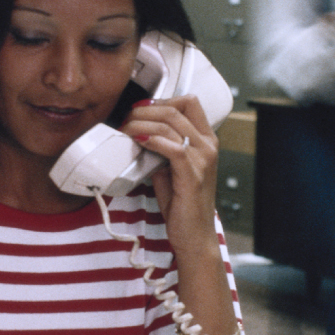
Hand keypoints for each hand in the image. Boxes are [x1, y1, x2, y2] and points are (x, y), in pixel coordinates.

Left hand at [119, 94, 218, 248]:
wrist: (194, 235)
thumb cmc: (182, 204)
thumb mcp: (172, 168)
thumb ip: (162, 149)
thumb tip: (139, 134)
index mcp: (206, 141)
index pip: (190, 102)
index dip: (162, 99)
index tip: (141, 108)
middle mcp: (208, 146)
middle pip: (176, 108)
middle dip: (145, 110)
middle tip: (126, 120)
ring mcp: (202, 160)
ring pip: (171, 124)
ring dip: (142, 123)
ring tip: (125, 130)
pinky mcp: (192, 175)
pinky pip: (172, 147)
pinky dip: (152, 140)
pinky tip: (139, 140)